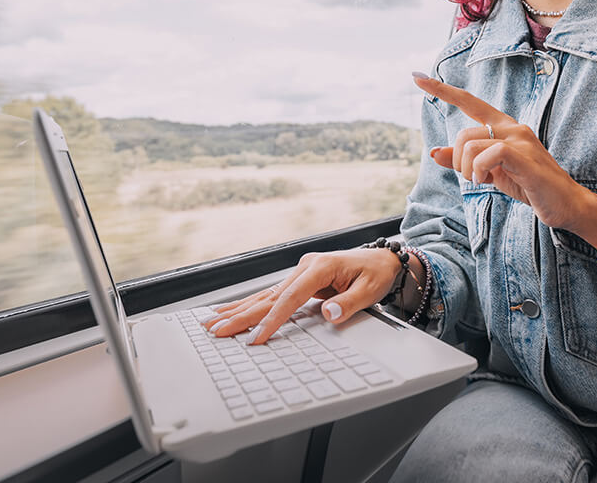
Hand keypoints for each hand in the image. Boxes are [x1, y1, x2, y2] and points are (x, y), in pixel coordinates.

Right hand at [201, 248, 404, 344]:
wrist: (383, 260)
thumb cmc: (377, 273)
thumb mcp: (370, 290)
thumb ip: (349, 304)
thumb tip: (328, 313)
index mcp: (320, 267)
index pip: (290, 298)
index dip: (272, 319)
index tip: (255, 337)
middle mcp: (305, 267)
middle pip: (268, 296)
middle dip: (241, 315)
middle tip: (216, 330)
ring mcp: (300, 272)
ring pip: (264, 295)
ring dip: (238, 310)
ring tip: (212, 321)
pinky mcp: (299, 280)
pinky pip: (271, 296)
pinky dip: (250, 305)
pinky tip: (233, 311)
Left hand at [413, 73, 596, 247]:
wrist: (565, 203)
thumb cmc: (528, 185)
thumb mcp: (490, 172)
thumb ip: (465, 160)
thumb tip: (433, 152)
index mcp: (504, 126)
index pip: (469, 101)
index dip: (443, 90)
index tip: (417, 78)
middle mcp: (512, 126)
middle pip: (463, 133)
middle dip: (457, 160)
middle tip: (471, 177)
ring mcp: (520, 139)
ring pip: (471, 144)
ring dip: (467, 169)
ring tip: (481, 180)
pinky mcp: (525, 156)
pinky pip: (489, 154)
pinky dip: (479, 170)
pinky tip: (486, 180)